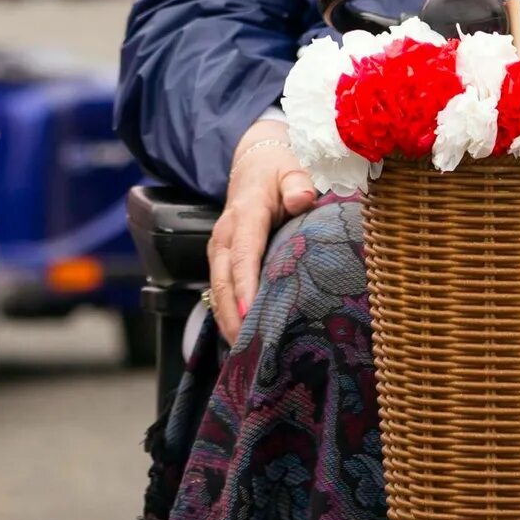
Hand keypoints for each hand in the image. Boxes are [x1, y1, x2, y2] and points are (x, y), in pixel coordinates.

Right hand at [207, 120, 316, 339]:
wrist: (254, 163)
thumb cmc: (280, 169)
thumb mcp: (292, 167)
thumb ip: (298, 182)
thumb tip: (302, 198)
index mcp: (245, 213)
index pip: (243, 254)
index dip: (244, 286)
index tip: (249, 314)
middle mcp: (225, 235)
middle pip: (222, 281)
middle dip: (233, 317)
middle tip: (250, 352)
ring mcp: (219, 249)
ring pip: (217, 291)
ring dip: (228, 322)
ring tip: (247, 356)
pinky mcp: (222, 261)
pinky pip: (220, 291)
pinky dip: (228, 316)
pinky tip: (242, 341)